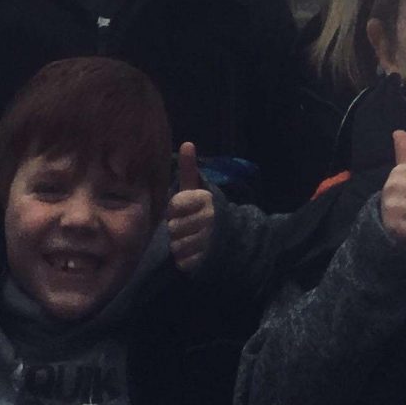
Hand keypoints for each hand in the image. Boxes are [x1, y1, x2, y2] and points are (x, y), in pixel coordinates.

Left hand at [167, 141, 215, 272]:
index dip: (174, 210)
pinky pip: (182, 262)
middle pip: (172, 227)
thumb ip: (189, 169)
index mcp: (205, 199)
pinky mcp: (206, 262)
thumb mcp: (198, 189)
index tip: (184, 210)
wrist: (233, 239)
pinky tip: (195, 254)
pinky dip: (186, 260)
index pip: (173, 206)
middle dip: (177, 229)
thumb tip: (187, 142)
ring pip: (176, 246)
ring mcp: (208, 242)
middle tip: (188, 227)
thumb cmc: (207, 210)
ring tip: (192, 240)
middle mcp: (209, 219)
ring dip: (180, 245)